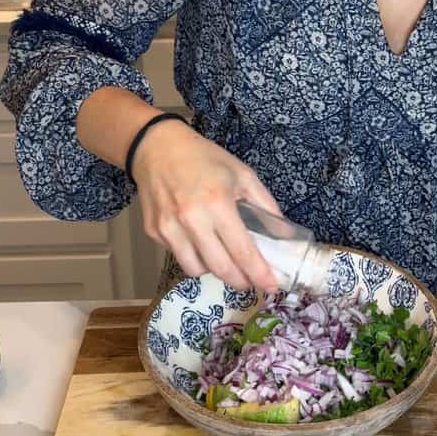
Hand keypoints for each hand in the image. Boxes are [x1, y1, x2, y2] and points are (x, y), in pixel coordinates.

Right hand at [131, 119, 282, 291]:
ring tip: (222, 258)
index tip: (271, 287)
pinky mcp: (153, 232)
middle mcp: (191, 220)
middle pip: (220, 268)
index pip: (242, 251)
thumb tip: (283, 234)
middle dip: (240, 281)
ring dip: (213, 270)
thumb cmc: (203, 158)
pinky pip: (178, 255)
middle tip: (250, 281)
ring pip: (195, 270)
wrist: (156, 148)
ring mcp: (168, 228)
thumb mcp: (242, 174)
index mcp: (217, 203)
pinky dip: (192, 255)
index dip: (259, 274)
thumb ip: (265, 205)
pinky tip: (197, 239)